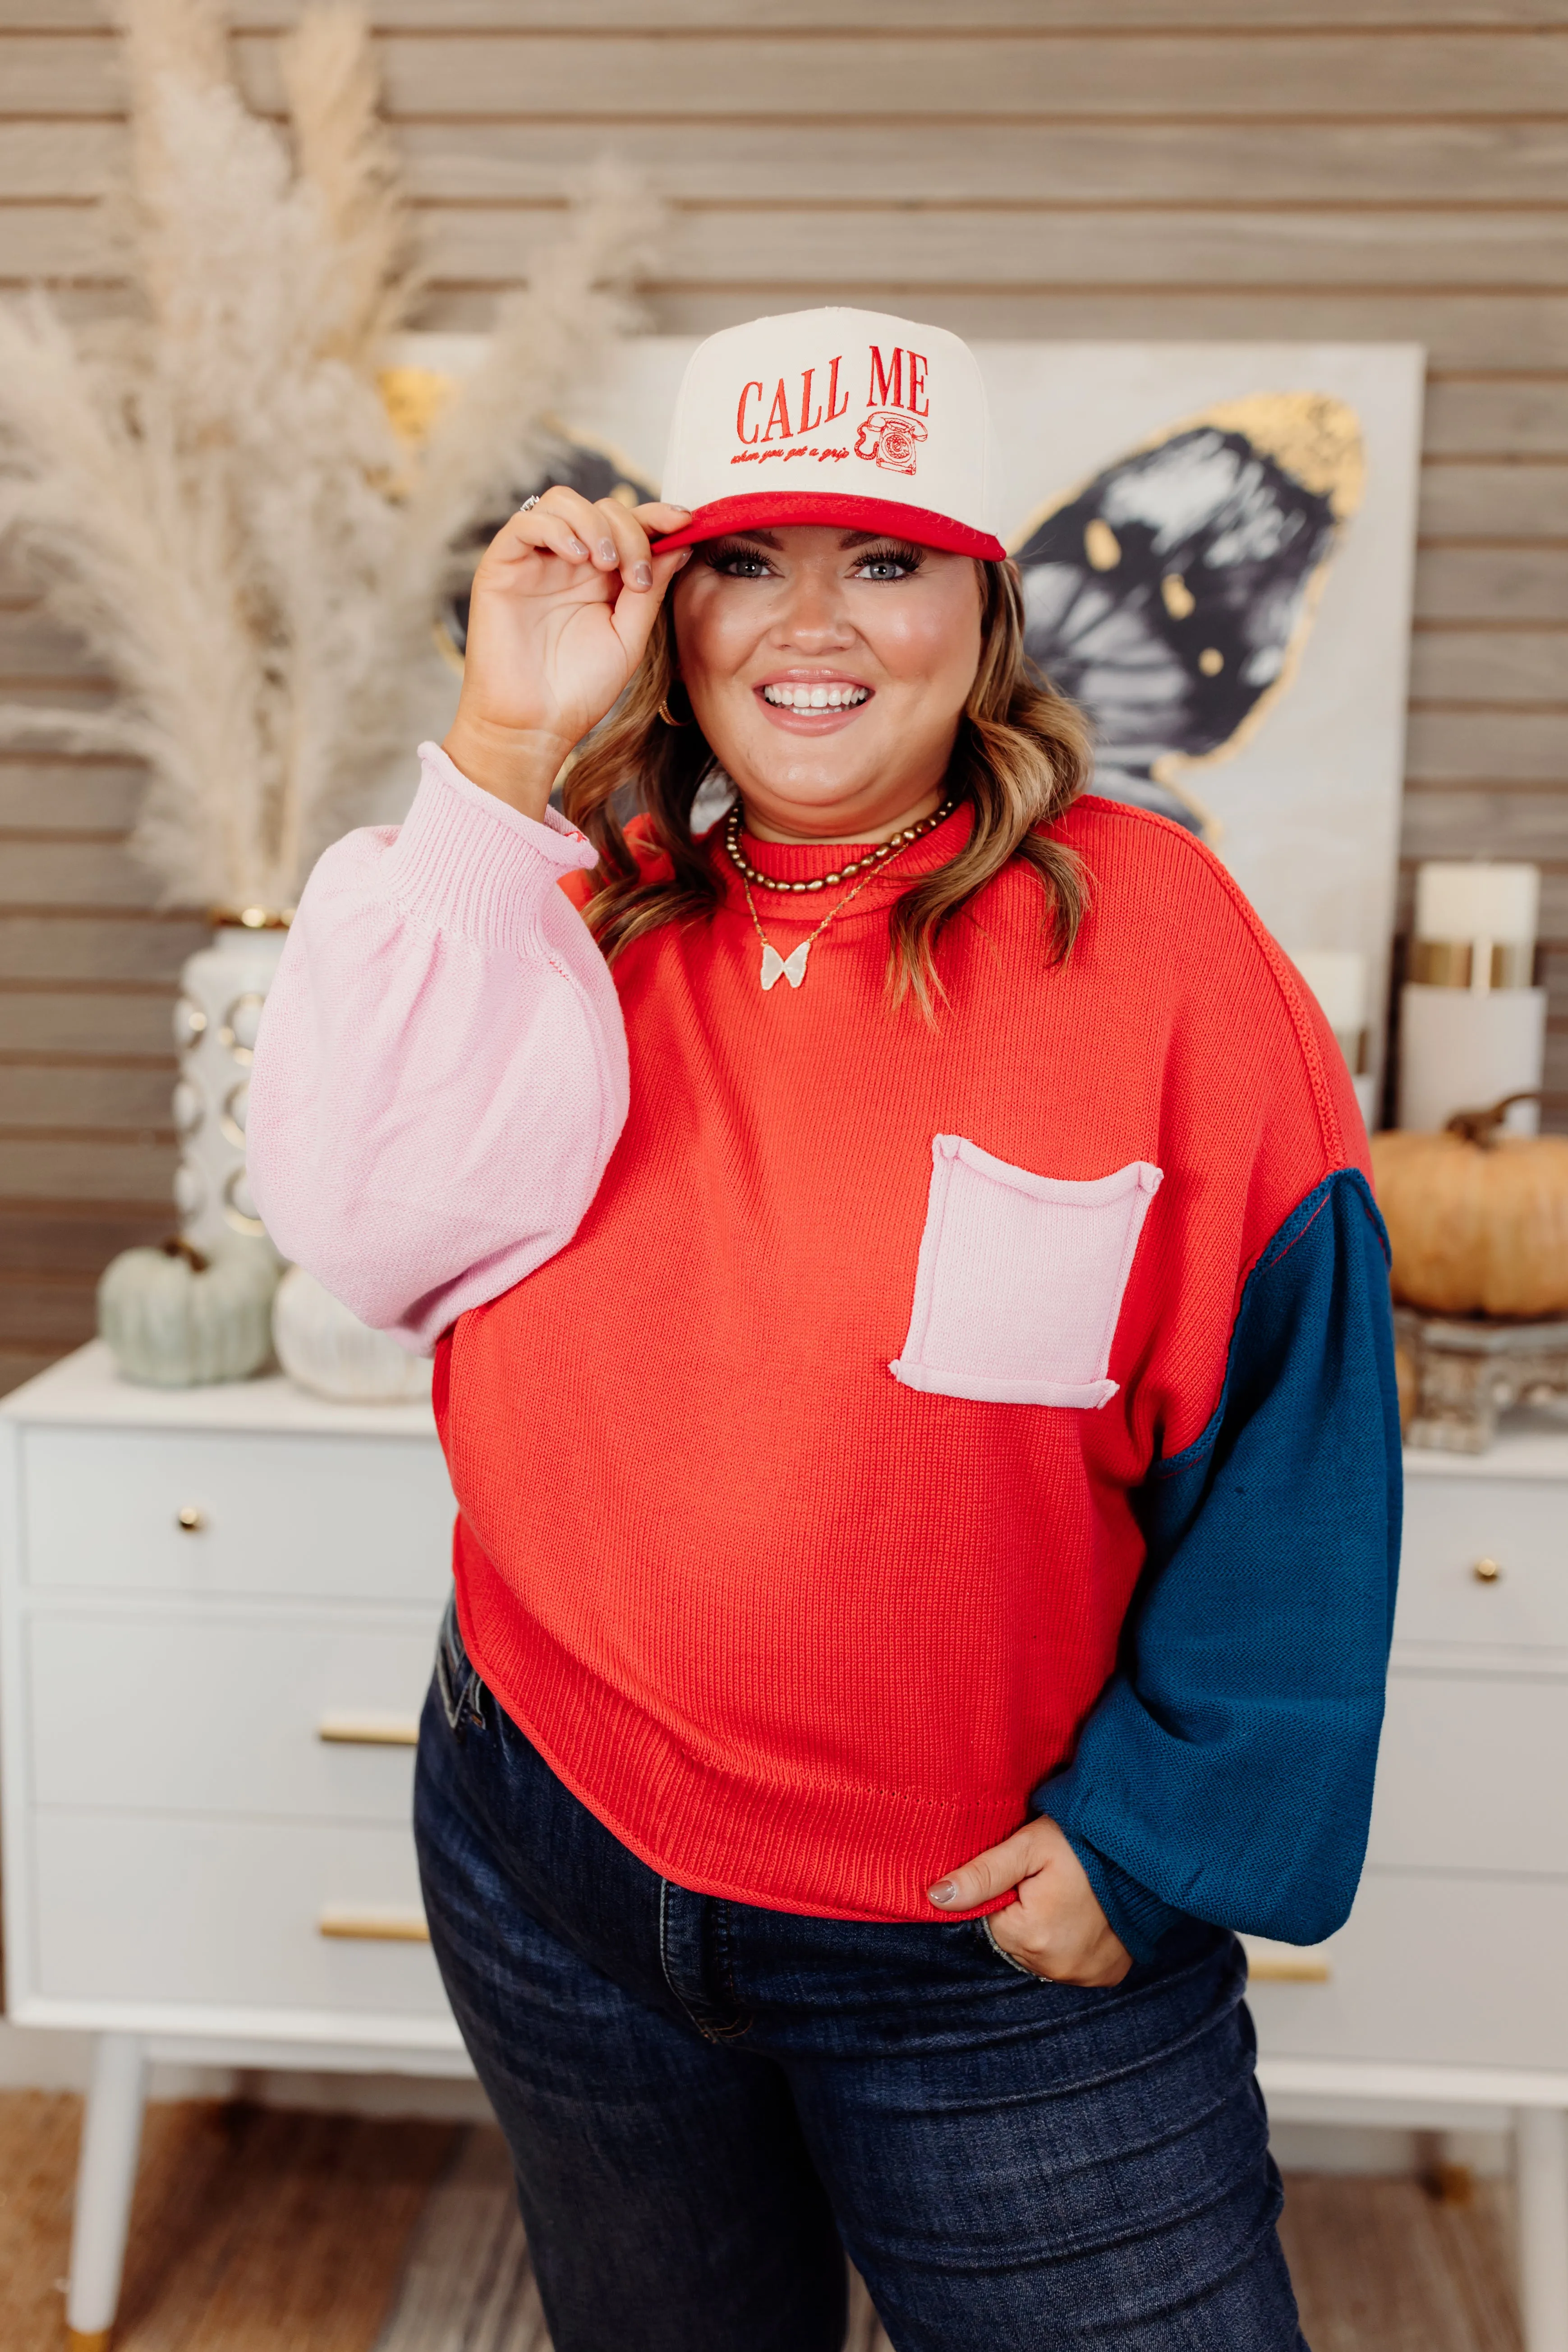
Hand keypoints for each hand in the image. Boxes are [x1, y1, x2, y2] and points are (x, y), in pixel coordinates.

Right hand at [442, 490, 693, 819]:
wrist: (535, 725)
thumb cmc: (580, 689)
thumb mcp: (629, 636)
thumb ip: (651, 590)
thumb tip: (679, 545)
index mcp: (601, 576)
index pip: (629, 525)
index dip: (657, 515)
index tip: (685, 521)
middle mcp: (568, 561)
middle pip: (602, 507)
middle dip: (630, 530)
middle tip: (636, 575)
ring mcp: (534, 560)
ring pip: (562, 501)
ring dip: (594, 522)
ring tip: (607, 564)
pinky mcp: (502, 565)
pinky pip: (525, 522)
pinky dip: (555, 527)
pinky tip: (576, 555)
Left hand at [928, 1815, 1132, 1986]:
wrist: (1146, 1851)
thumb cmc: (1084, 1842)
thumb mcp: (1027, 1847)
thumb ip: (981, 1874)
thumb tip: (934, 1897)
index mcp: (1031, 1937)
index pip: (993, 1922)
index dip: (1006, 1894)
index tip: (1029, 1874)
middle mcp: (1058, 1967)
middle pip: (1016, 1942)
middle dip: (1025, 1914)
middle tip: (1051, 1882)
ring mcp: (1085, 1975)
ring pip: (1042, 1954)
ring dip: (1048, 1931)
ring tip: (1071, 1897)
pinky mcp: (1107, 1975)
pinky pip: (1073, 1964)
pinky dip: (1074, 1944)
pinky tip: (1086, 1916)